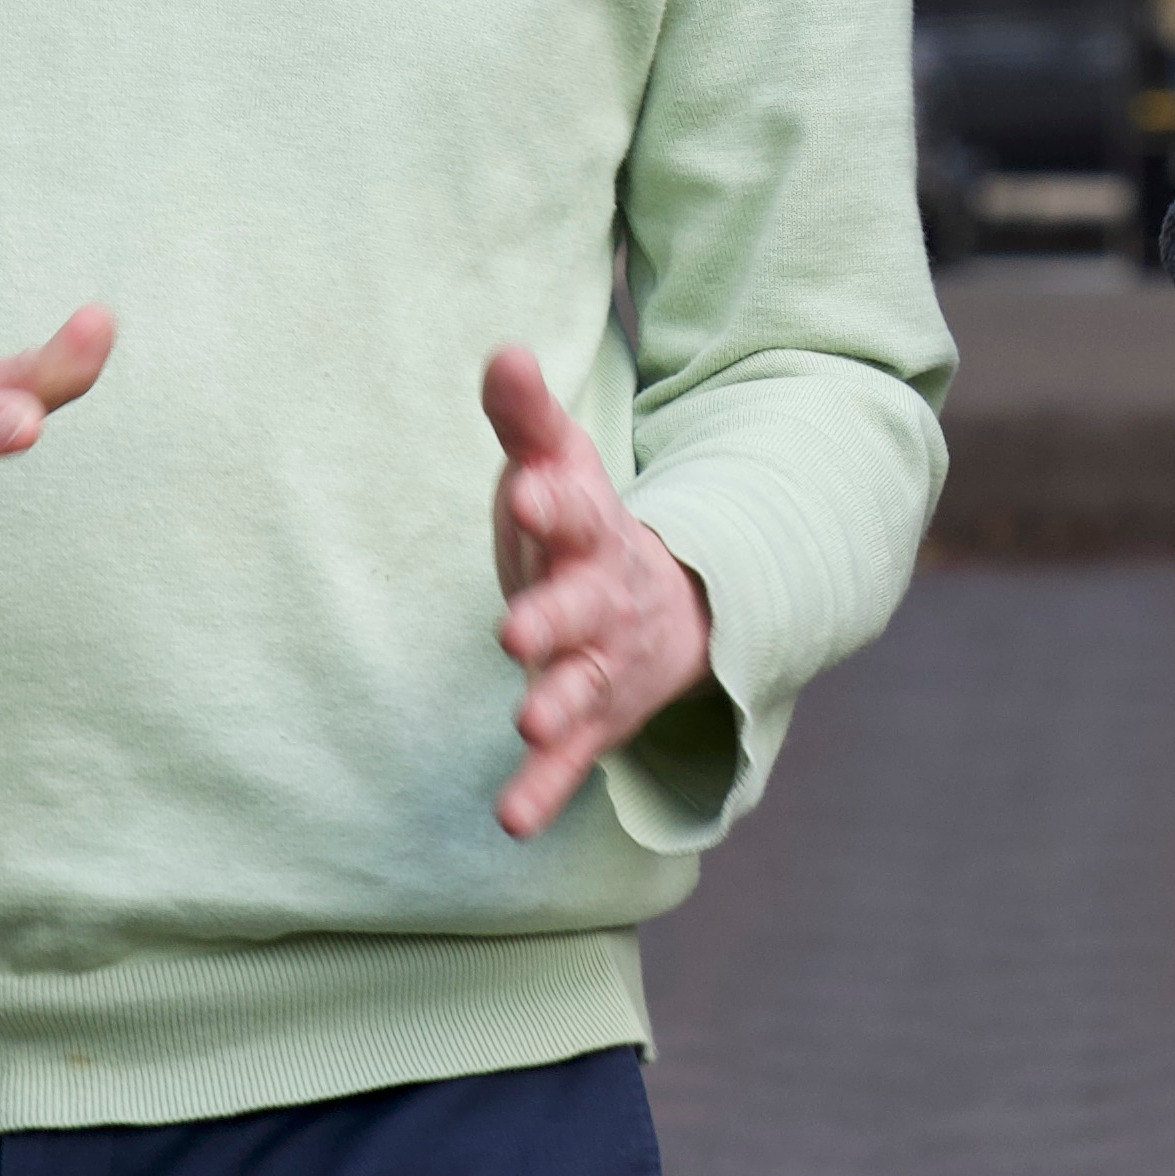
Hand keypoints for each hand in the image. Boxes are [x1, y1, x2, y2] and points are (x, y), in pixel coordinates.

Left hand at [484, 347, 716, 839]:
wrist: (672, 610)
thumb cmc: (587, 532)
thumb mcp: (565, 470)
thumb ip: (528, 421)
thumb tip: (503, 353)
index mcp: (590, 533)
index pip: (570, 513)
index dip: (549, 504)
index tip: (527, 492)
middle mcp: (600, 601)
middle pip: (577, 608)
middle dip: (550, 619)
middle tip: (515, 632)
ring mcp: (600, 665)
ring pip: (579, 687)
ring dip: (555, 707)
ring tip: (528, 724)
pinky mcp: (592, 723)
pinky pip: (570, 762)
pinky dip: (544, 792)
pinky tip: (512, 822)